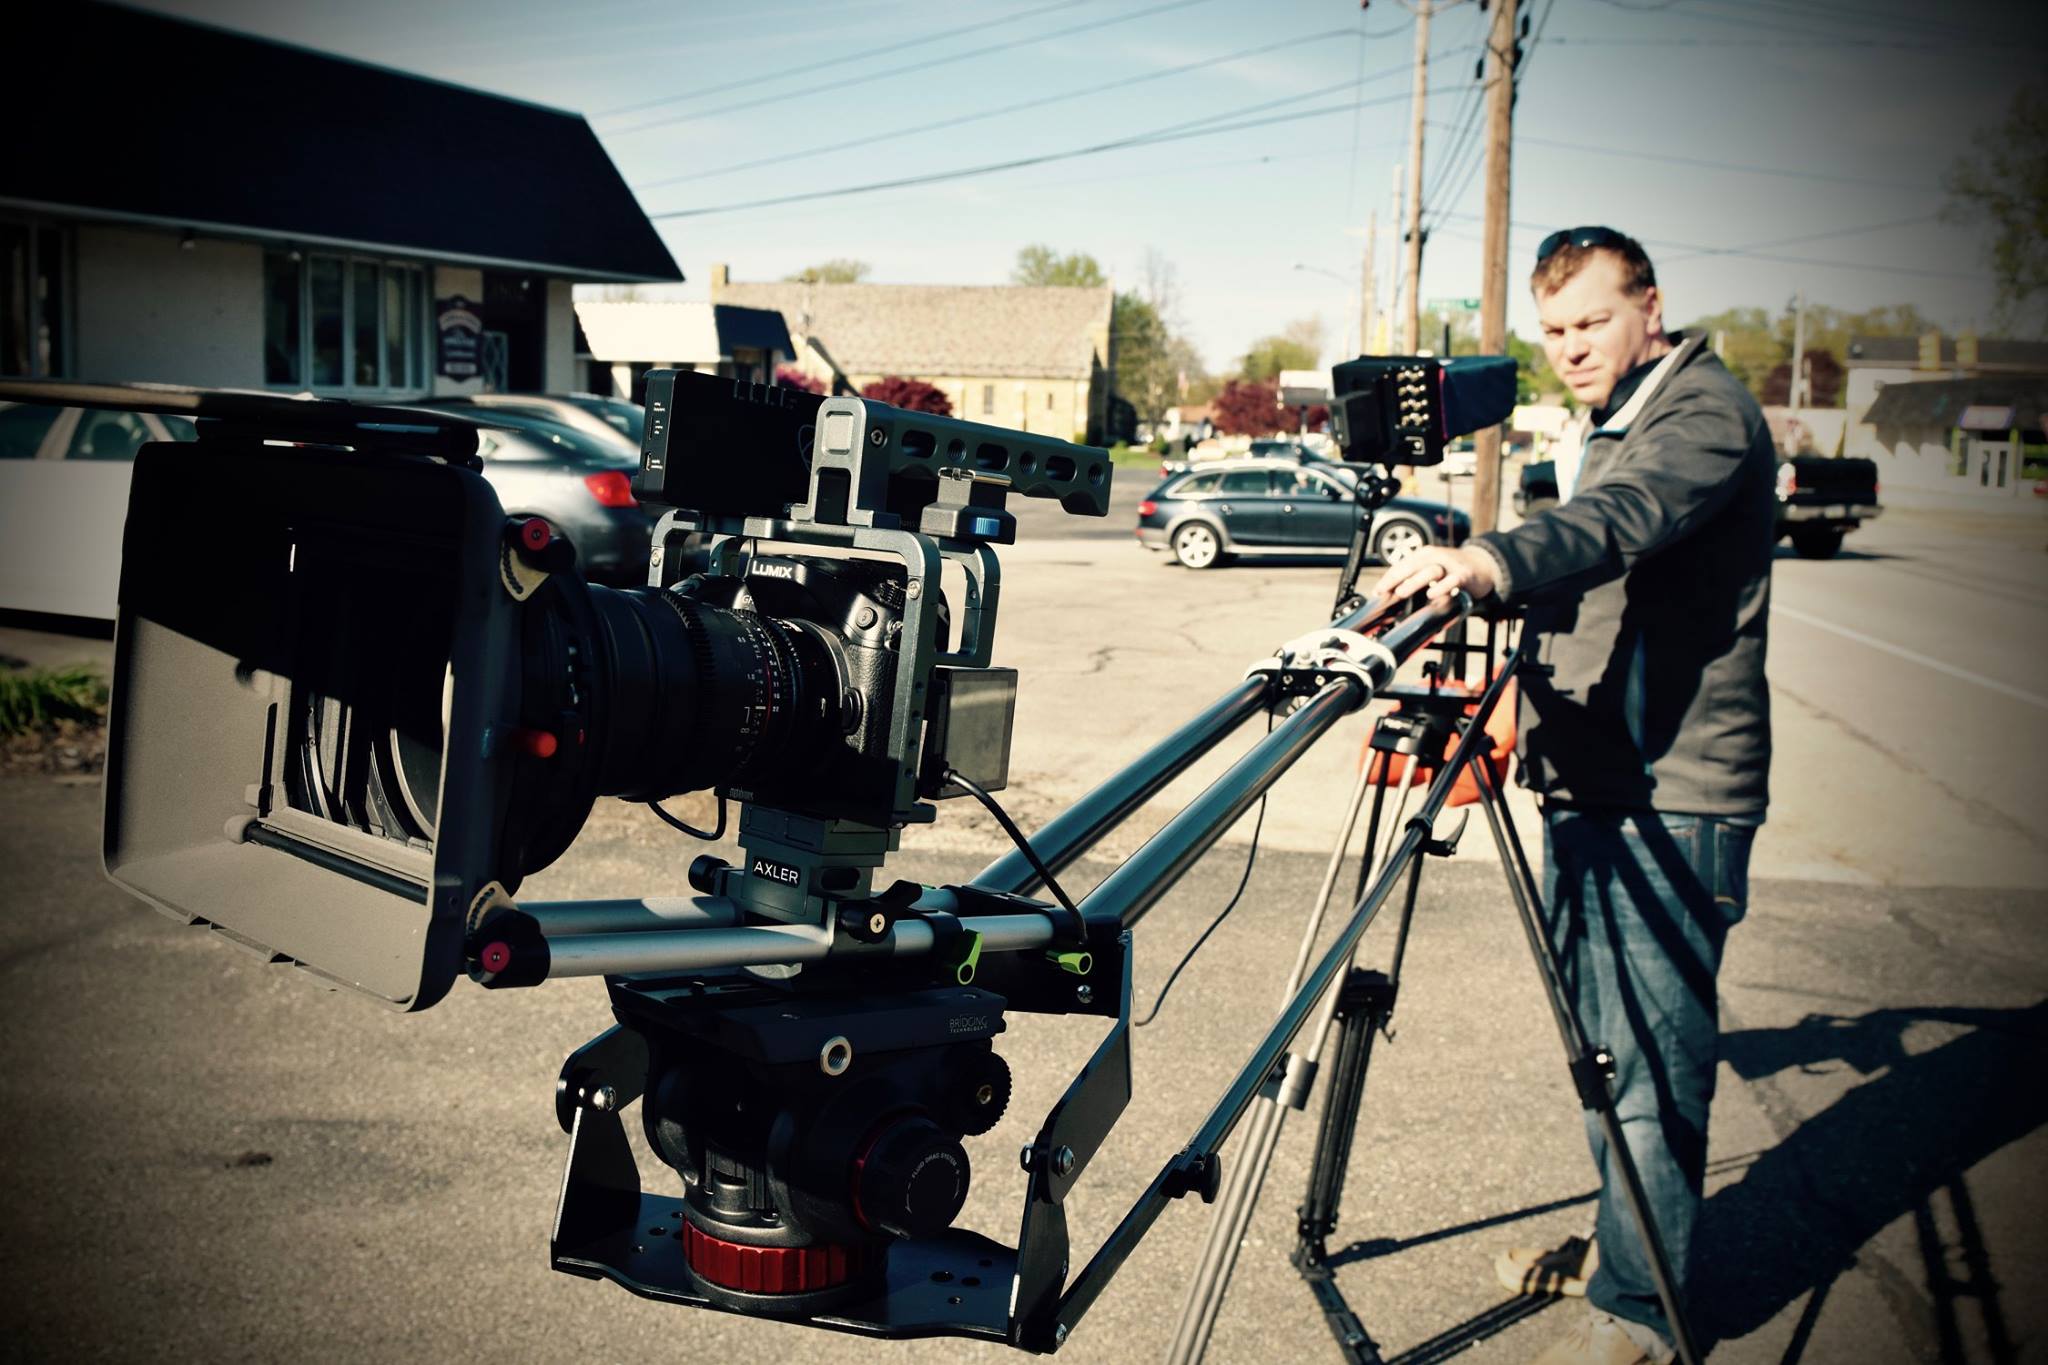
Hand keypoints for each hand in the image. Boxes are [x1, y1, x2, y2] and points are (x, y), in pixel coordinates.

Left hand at [1370, 545, 1498, 605]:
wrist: (1481, 565)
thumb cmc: (1451, 569)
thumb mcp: (1431, 568)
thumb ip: (1414, 576)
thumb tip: (1392, 591)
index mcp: (1424, 555)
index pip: (1402, 565)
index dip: (1388, 579)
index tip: (1377, 591)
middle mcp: (1435, 557)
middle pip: (1412, 566)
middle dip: (1396, 578)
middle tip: (1384, 590)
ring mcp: (1450, 565)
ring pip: (1430, 571)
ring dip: (1414, 582)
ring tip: (1402, 592)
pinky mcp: (1464, 574)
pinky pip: (1452, 580)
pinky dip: (1441, 587)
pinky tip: (1432, 594)